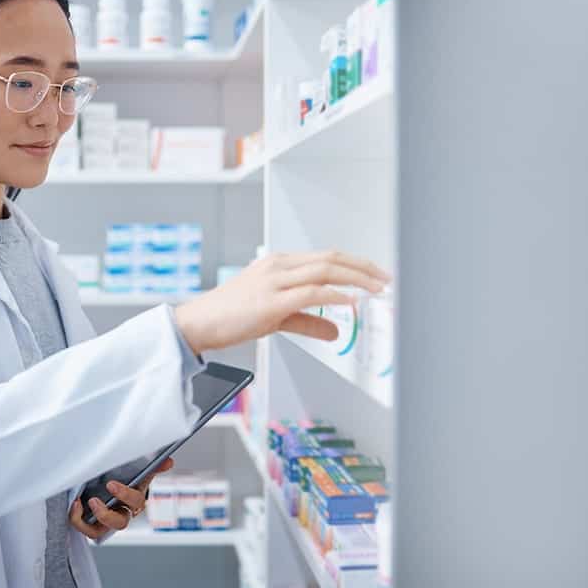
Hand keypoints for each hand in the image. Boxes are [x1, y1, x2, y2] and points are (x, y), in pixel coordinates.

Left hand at [69, 458, 174, 539]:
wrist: (110, 485)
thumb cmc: (127, 479)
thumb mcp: (139, 472)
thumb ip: (154, 467)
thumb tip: (169, 461)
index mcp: (135, 500)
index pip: (135, 501)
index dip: (124, 495)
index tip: (111, 484)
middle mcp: (123, 513)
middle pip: (119, 522)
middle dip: (106, 514)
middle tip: (93, 500)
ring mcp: (107, 521)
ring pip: (100, 531)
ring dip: (87, 521)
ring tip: (78, 504)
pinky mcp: (93, 524)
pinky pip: (86, 529)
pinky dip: (77, 519)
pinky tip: (74, 504)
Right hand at [174, 251, 390, 354]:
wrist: (201, 322)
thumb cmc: (231, 316)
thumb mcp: (277, 317)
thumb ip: (308, 320)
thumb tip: (335, 331)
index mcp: (280, 263)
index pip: (326, 256)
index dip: (355, 263)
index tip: (376, 274)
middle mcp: (279, 266)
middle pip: (331, 258)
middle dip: (364, 268)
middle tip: (386, 279)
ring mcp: (274, 280)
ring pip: (325, 270)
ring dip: (357, 278)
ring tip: (377, 289)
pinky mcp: (271, 301)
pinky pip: (311, 292)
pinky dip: (336, 295)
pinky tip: (352, 302)